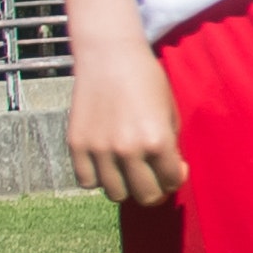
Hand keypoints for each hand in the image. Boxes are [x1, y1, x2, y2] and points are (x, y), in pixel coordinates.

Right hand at [65, 44, 185, 205]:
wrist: (109, 56)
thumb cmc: (146, 79)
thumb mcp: (169, 111)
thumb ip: (171, 145)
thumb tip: (170, 173)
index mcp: (157, 141)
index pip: (171, 182)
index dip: (175, 177)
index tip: (174, 168)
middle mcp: (127, 150)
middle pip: (145, 196)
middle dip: (154, 189)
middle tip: (153, 177)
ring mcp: (99, 149)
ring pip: (115, 193)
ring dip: (125, 186)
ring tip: (129, 170)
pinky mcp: (76, 145)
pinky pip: (87, 181)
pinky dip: (98, 178)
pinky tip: (106, 164)